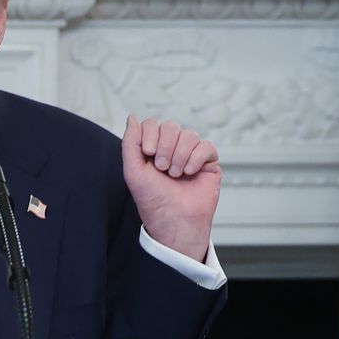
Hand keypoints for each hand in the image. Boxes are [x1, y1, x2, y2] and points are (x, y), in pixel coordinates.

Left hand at [121, 116, 220, 261]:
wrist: (174, 221)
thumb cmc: (153, 201)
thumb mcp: (133, 171)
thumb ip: (130, 142)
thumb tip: (132, 117)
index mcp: (154, 149)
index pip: (152, 124)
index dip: (150, 134)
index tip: (148, 153)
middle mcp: (172, 150)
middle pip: (171, 126)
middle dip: (166, 146)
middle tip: (162, 168)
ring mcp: (191, 155)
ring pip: (190, 135)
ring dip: (180, 155)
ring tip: (176, 174)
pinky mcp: (208, 163)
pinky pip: (206, 147)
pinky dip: (196, 159)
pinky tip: (190, 173)